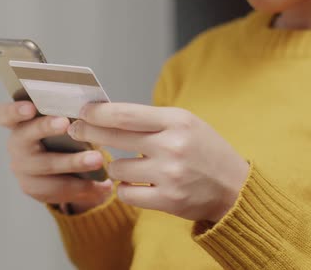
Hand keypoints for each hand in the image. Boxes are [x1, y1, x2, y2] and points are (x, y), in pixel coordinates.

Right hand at [0, 101, 111, 212]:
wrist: (58, 168)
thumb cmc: (63, 134)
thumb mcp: (62, 121)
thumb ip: (69, 113)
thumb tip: (94, 107)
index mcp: (19, 122)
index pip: (5, 114)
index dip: (14, 111)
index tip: (30, 107)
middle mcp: (16, 145)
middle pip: (24, 136)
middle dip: (45, 128)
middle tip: (66, 124)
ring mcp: (22, 169)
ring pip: (46, 165)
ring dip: (73, 162)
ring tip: (98, 160)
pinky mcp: (34, 189)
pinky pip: (58, 189)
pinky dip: (83, 187)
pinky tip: (104, 186)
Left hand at [67, 103, 248, 221]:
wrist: (235, 188)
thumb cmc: (205, 151)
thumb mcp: (186, 123)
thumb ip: (151, 119)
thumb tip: (107, 114)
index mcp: (177, 121)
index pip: (125, 113)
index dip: (97, 112)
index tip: (83, 110)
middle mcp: (172, 145)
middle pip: (114, 136)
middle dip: (88, 131)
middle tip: (76, 129)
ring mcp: (169, 174)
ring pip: (117, 168)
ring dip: (117, 167)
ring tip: (133, 166)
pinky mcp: (167, 200)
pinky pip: (125, 193)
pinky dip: (125, 189)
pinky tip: (136, 184)